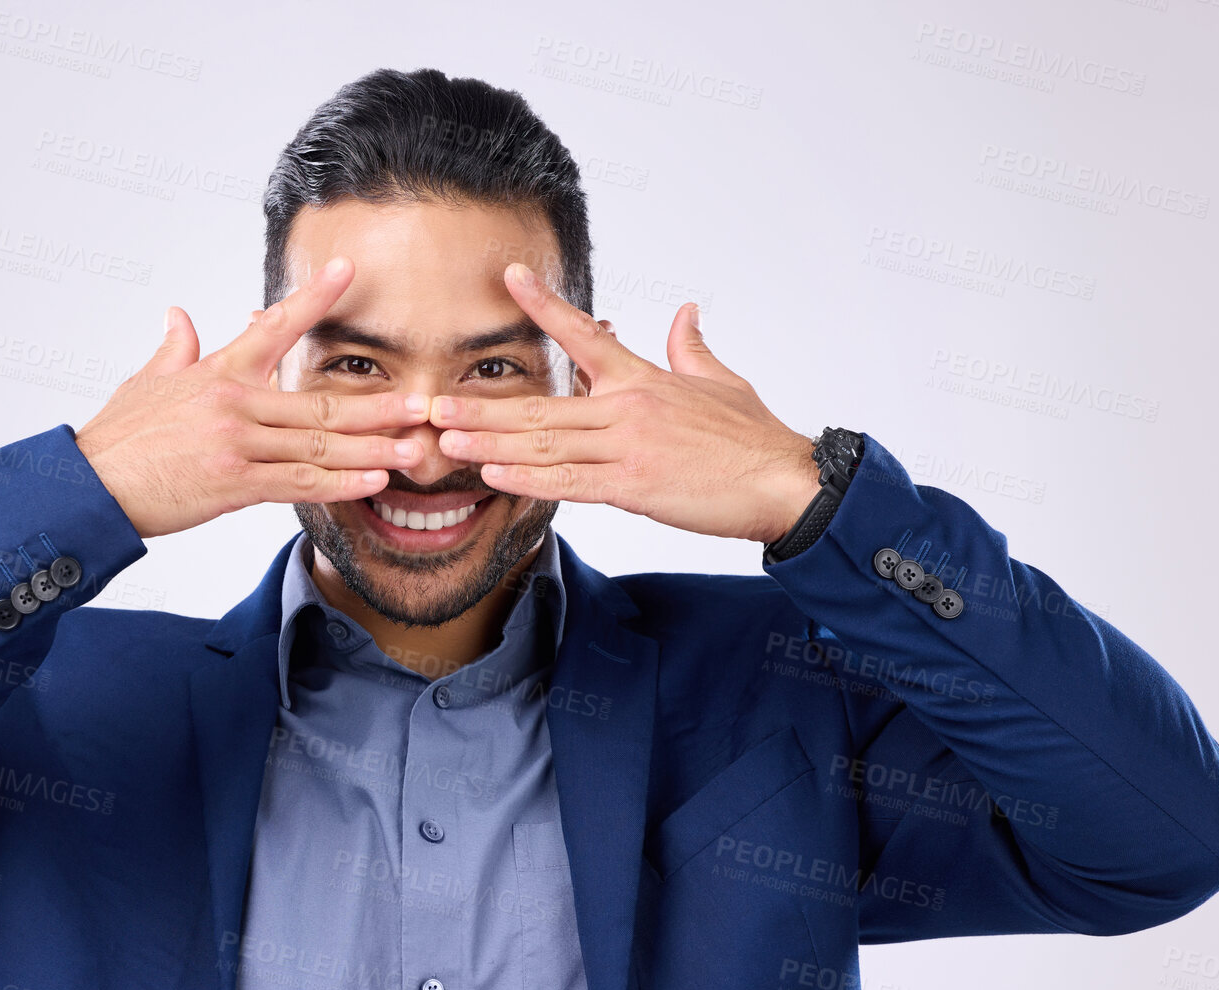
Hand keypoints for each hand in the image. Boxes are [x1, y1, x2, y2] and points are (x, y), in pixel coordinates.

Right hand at [73, 256, 428, 539]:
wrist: (89, 486)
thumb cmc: (116, 437)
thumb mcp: (145, 381)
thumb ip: (173, 348)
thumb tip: (179, 314)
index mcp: (218, 371)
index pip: (274, 324)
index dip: (315, 297)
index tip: (350, 271)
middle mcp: (235, 401)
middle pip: (319, 400)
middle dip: (377, 403)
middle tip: (424, 402)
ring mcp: (238, 443)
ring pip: (318, 445)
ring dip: (371, 448)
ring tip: (413, 448)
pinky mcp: (234, 483)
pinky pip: (298, 483)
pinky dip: (339, 483)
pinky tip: (372, 481)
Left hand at [429, 264, 822, 544]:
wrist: (784, 481)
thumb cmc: (755, 437)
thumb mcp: (722, 381)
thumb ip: (692, 346)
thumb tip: (685, 311)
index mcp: (643, 378)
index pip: (585, 332)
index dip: (545, 303)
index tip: (510, 276)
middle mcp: (628, 406)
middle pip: (542, 402)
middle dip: (484, 404)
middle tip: (434, 401)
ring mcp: (628, 446)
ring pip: (545, 442)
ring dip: (490, 441)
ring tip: (446, 438)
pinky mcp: (634, 485)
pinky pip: (570, 482)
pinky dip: (529, 478)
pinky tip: (494, 475)